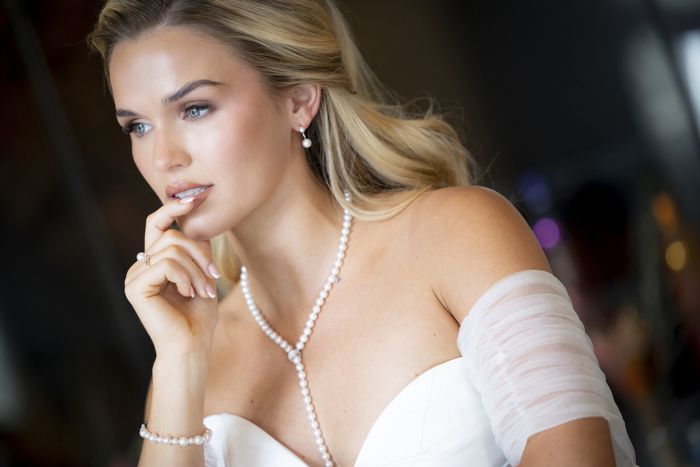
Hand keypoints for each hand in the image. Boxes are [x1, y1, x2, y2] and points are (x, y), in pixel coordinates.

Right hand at [125, 198, 219, 356]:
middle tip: (213, 275)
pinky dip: (184, 277)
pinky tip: (189, 294)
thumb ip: (198, 249)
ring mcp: (134, 277)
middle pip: (171, 235)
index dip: (173, 207)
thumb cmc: (198, 315)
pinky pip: (165, 265)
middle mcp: (140, 266)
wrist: (192, 345)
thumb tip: (201, 219)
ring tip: (203, 291)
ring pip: (171, 250)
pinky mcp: (135, 288)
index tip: (196, 197)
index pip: (157, 223)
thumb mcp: (204, 274)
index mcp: (154, 260)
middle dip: (198, 252)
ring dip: (196, 270)